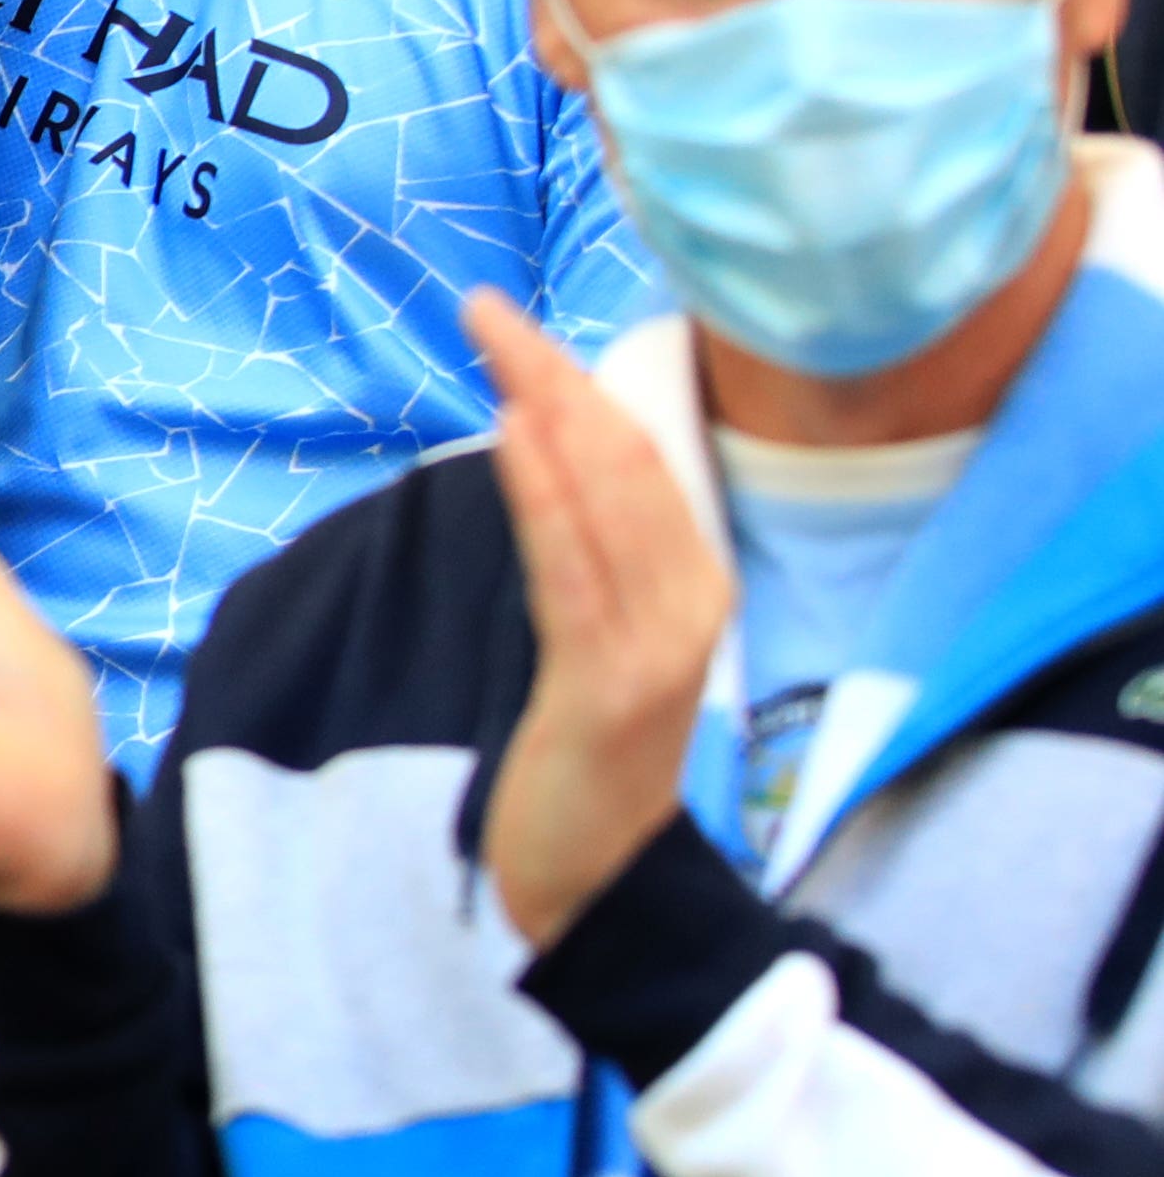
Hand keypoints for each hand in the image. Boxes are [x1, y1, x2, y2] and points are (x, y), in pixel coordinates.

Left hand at [464, 292, 731, 945]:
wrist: (595, 871)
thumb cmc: (584, 747)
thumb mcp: (591, 633)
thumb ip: (585, 553)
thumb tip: (542, 452)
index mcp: (688, 577)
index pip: (636, 456)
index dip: (576, 382)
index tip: (514, 321)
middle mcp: (691, 596)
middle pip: (624, 460)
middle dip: (555, 375)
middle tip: (485, 306)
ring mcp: (660, 641)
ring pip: (606, 501)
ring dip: (548, 413)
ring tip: (499, 343)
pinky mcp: (613, 684)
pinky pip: (576, 573)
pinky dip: (548, 498)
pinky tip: (516, 437)